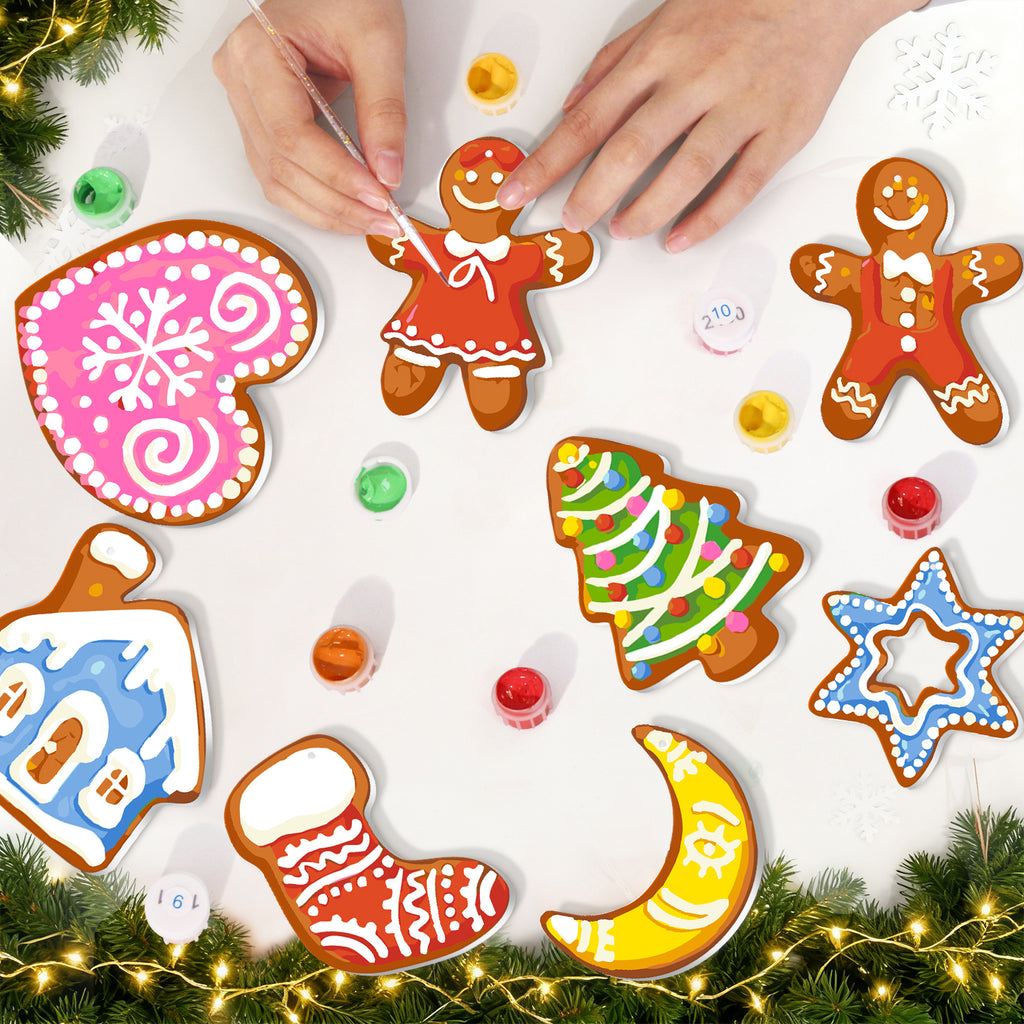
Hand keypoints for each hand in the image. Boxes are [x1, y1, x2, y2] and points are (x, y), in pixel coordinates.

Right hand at [213, 0, 406, 234]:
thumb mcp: (377, 41)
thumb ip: (384, 109)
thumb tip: (387, 172)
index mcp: (256, 52)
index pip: (292, 136)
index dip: (337, 175)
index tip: (379, 195)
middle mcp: (239, 81)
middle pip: (283, 166)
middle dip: (337, 202)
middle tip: (384, 217)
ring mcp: (245, 104)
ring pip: (277, 180)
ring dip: (326, 210)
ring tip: (371, 219)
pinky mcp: (261, 121)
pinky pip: (281, 174)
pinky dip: (316, 198)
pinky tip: (349, 208)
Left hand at [496, 0, 918, 250]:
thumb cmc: (737, 6)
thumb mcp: (662, 19)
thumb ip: (613, 65)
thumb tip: (571, 107)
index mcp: (658, 54)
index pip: (588, 119)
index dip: (547, 162)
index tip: (516, 194)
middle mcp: (696, 81)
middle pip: (630, 148)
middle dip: (591, 192)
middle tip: (572, 220)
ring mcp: (741, 108)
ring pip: (686, 171)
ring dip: (646, 209)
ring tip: (621, 229)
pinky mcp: (780, 132)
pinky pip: (740, 186)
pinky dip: (706, 219)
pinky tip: (677, 239)